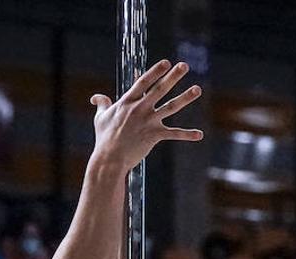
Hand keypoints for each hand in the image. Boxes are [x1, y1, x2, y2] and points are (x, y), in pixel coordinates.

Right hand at [89, 60, 202, 174]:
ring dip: (185, 97)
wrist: (110, 159)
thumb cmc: (104, 139)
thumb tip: (95, 97)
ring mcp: (148, 121)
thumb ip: (102, 104)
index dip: (155, 71)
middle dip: (173, 76)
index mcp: (127, 102)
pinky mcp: (154, 135)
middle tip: (184, 65)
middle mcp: (140, 108)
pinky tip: (199, 134)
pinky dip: (187, 135)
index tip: (166, 62)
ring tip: (197, 89)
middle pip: (159, 89)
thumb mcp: (100, 118)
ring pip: (171, 107)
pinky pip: (174, 134)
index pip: (143, 82)